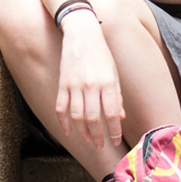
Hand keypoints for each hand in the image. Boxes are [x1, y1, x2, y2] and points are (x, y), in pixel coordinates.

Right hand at [55, 14, 125, 148]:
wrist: (82, 35)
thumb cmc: (102, 54)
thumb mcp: (114, 73)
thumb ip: (117, 96)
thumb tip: (120, 116)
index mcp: (107, 83)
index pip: (111, 114)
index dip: (114, 131)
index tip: (116, 141)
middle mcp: (91, 86)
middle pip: (93, 119)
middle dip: (98, 136)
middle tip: (101, 146)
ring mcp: (74, 86)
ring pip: (76, 117)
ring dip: (83, 132)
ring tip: (89, 140)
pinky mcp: (62, 84)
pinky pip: (61, 108)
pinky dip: (64, 123)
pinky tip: (69, 132)